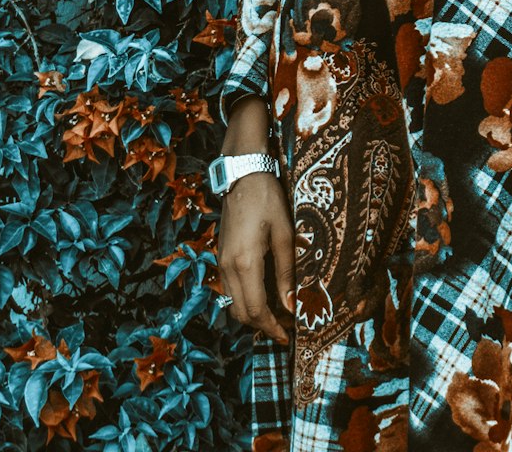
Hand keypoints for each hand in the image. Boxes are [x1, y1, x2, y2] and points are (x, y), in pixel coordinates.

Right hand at [217, 171, 295, 343]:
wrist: (242, 174)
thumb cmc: (268, 200)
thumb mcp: (285, 234)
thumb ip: (286, 272)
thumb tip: (291, 305)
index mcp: (244, 263)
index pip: (255, 311)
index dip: (271, 328)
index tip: (288, 337)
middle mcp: (227, 268)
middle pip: (241, 313)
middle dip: (263, 326)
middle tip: (287, 327)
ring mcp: (220, 263)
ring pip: (233, 303)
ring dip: (254, 314)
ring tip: (280, 312)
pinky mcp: (220, 257)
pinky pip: (230, 289)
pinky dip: (246, 299)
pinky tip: (266, 294)